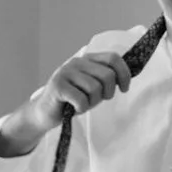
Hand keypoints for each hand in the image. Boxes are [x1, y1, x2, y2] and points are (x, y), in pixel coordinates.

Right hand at [0, 52, 130, 155]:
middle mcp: (76, 62)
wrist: (45, 113)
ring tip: (82, 104)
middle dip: (108, 93)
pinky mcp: (58, 86)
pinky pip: (81, 99)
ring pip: (95, 88)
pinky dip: (81, 108)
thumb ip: (106, 80)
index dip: (124, 73)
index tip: (124, 88)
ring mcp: (66, 73)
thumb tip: (125, 78)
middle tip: (97, 100)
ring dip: (92, 102)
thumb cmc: (72, 101)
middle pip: (107, 75)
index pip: (113, 58)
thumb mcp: (93, 88)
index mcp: (87, 60)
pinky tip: (73, 108)